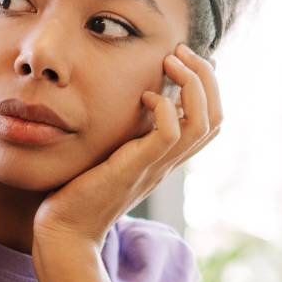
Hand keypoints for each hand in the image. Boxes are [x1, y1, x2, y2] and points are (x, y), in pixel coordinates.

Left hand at [32, 43, 220, 247]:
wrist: (65, 230)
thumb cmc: (82, 191)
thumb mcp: (113, 154)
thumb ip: (128, 133)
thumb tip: (135, 100)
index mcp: (167, 158)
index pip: (211, 121)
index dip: (208, 86)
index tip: (182, 61)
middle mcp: (168, 162)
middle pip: (216, 118)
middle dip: (206, 77)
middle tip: (180, 52)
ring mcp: (155, 167)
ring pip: (201, 123)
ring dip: (192, 84)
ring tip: (170, 62)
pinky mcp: (135, 168)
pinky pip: (169, 135)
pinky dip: (166, 108)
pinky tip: (145, 99)